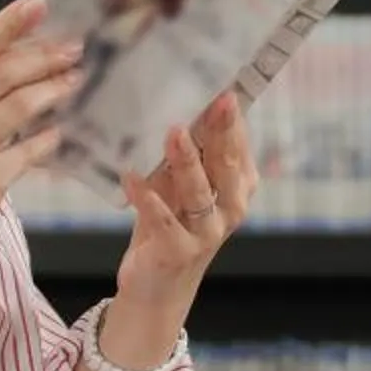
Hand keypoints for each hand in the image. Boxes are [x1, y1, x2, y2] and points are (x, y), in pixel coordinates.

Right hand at [0, 0, 81, 287]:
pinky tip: (58, 132)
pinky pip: (28, 151)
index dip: (8, 24)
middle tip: (74, 49)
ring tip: (73, 82)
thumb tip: (15, 51)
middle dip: (44, 56)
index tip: (39, 5)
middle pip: (0, 73)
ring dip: (53, 89)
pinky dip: (48, 138)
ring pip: (19, 106)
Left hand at [100, 94, 258, 362]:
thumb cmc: (169, 223)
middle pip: (227, 166)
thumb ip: (184, 153)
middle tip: (216, 101)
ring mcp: (207, 233)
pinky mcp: (179, 252)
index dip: (232, 119)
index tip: (224, 87)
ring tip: (174, 133)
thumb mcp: (178, 184)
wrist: (157, 284)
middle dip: (221, 132)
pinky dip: (147, 200)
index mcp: (238, 187)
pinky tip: (131, 177)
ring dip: (186, 162)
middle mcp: (231, 209)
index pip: (238, 146)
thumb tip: (175, 105)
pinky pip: (163, 222)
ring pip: (200, 193)